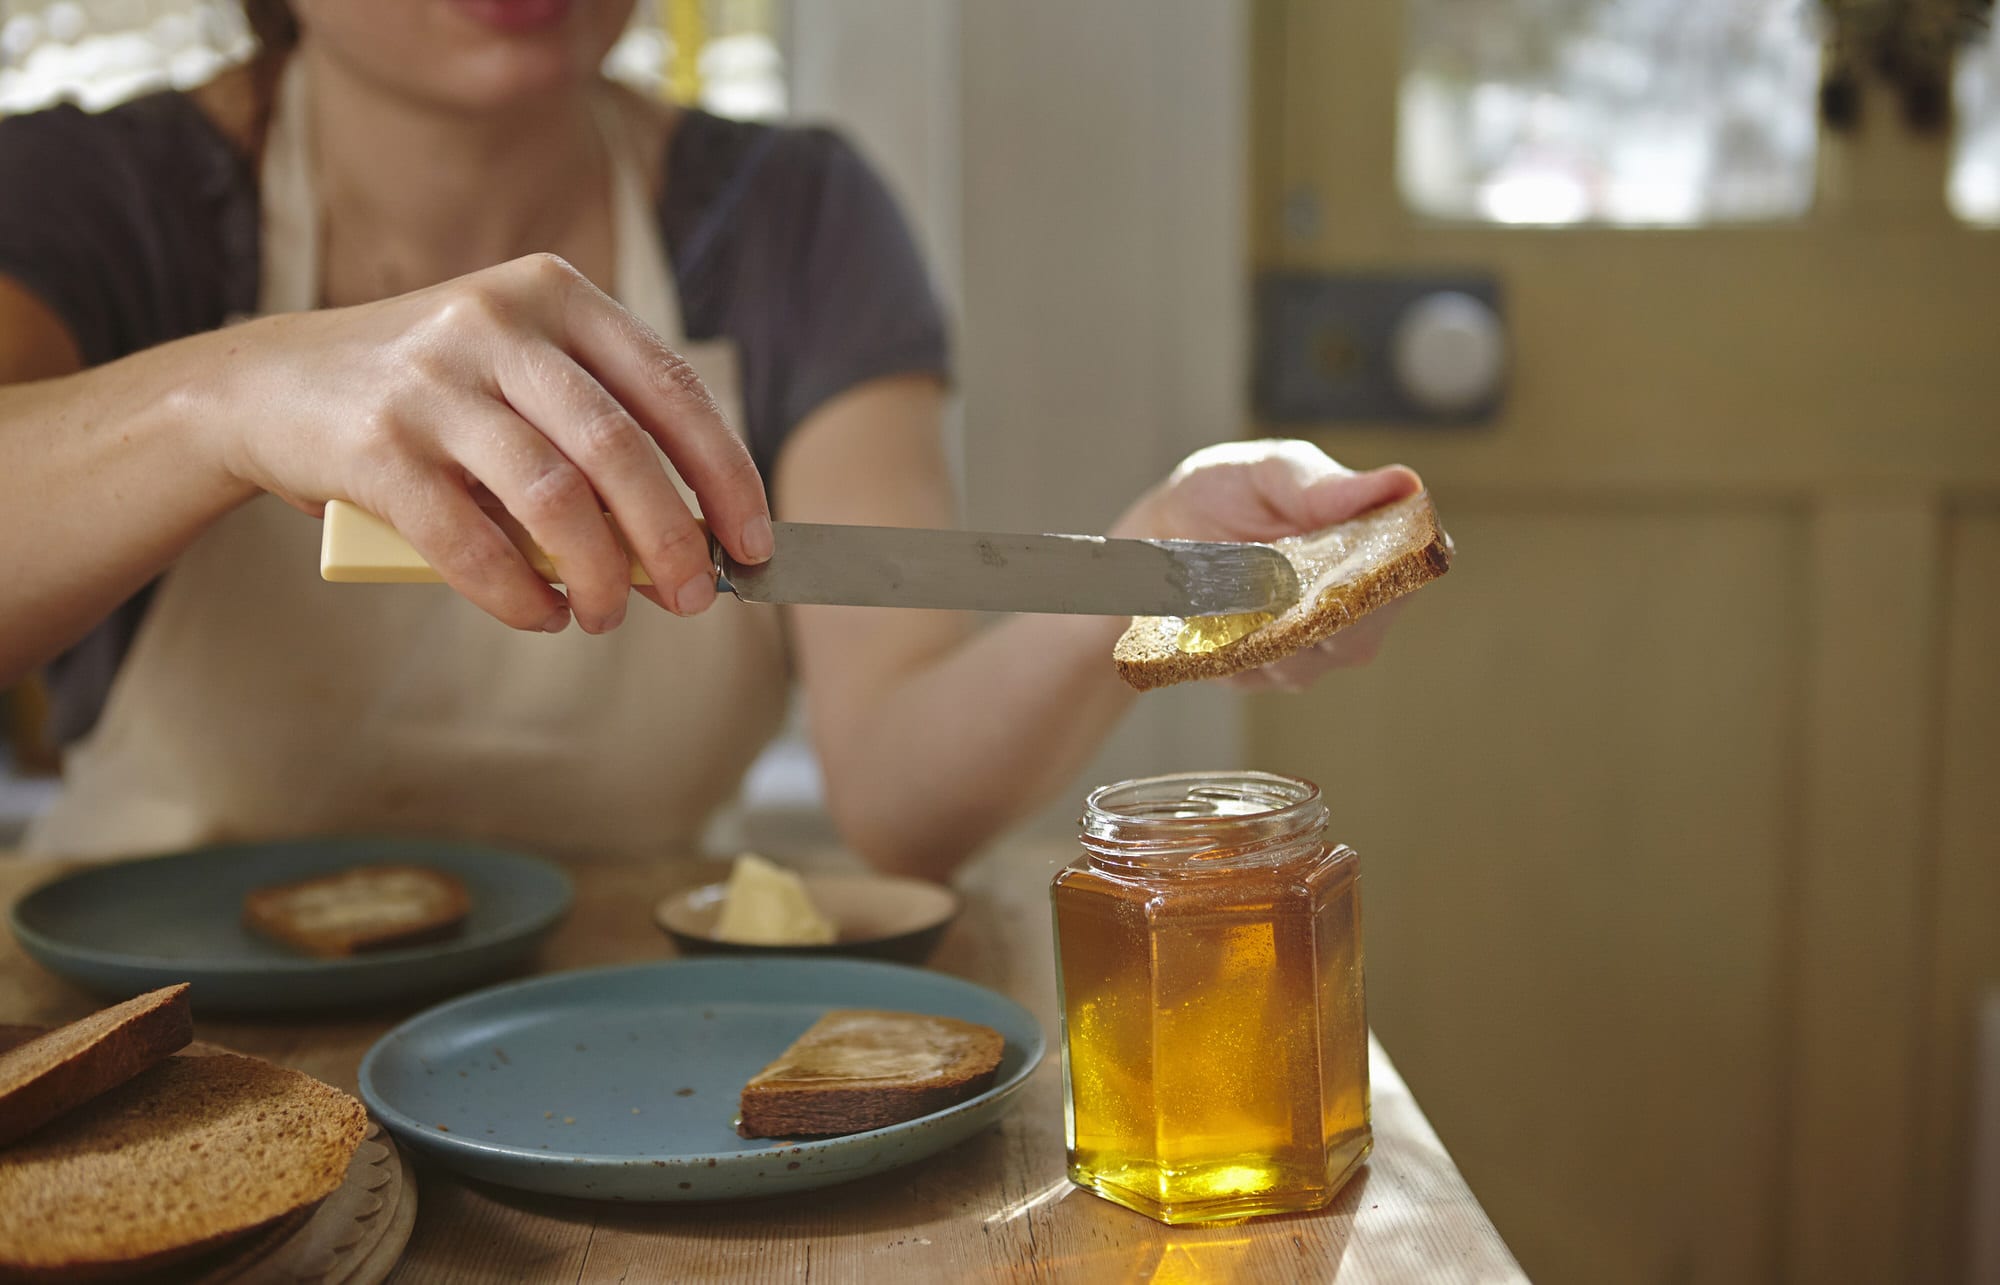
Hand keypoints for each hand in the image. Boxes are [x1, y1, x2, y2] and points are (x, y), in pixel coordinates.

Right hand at [207, 253, 771, 634]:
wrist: (266, 386)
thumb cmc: (427, 396)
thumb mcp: (517, 378)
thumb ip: (594, 438)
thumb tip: (681, 545)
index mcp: (555, 295)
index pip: (670, 389)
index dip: (723, 473)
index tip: (752, 542)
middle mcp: (497, 322)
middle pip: (619, 446)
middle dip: (671, 537)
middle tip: (693, 598)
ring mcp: (433, 380)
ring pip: (552, 494)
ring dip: (597, 573)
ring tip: (606, 616)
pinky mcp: (375, 446)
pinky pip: (469, 539)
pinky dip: (517, 593)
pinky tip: (540, 615)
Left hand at [1110, 439, 1421, 690]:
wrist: (1157, 531)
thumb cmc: (1228, 492)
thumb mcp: (1271, 472)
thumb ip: (1325, 485)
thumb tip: (1403, 483)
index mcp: (1367, 554)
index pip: (1404, 579)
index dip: (1388, 582)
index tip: (1353, 570)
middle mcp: (1344, 613)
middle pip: (1357, 640)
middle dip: (1320, 619)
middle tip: (1280, 586)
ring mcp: (1299, 650)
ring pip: (1302, 664)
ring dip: (1268, 635)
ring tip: (1234, 597)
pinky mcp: (1251, 672)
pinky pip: (1249, 673)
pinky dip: (1228, 647)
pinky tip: (1208, 621)